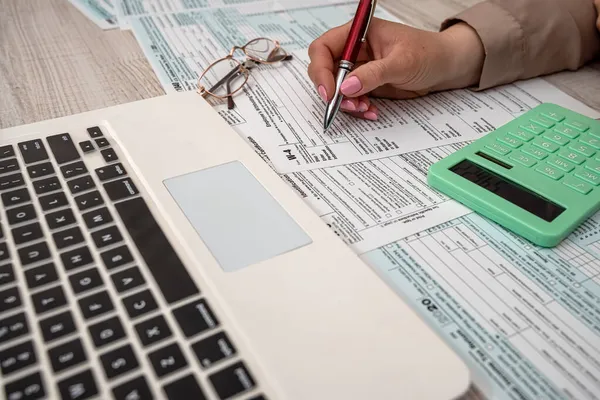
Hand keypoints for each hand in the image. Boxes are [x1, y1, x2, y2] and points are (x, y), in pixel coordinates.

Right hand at [307, 18, 484, 119]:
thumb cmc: (429, 54)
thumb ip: (374, 74)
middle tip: (348, 105)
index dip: (320, 69)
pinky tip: (371, 111)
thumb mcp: (402, 62)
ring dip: (346, 104)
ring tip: (364, 109)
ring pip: (337, 89)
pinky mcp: (366, 85)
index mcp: (359, 34)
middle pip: (325, 70)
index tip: (330, 91)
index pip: (324, 48)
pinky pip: (352, 99)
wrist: (446, 68)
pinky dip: (358, 108)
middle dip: (333, 91)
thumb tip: (347, 87)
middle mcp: (355, 51)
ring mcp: (360, 69)